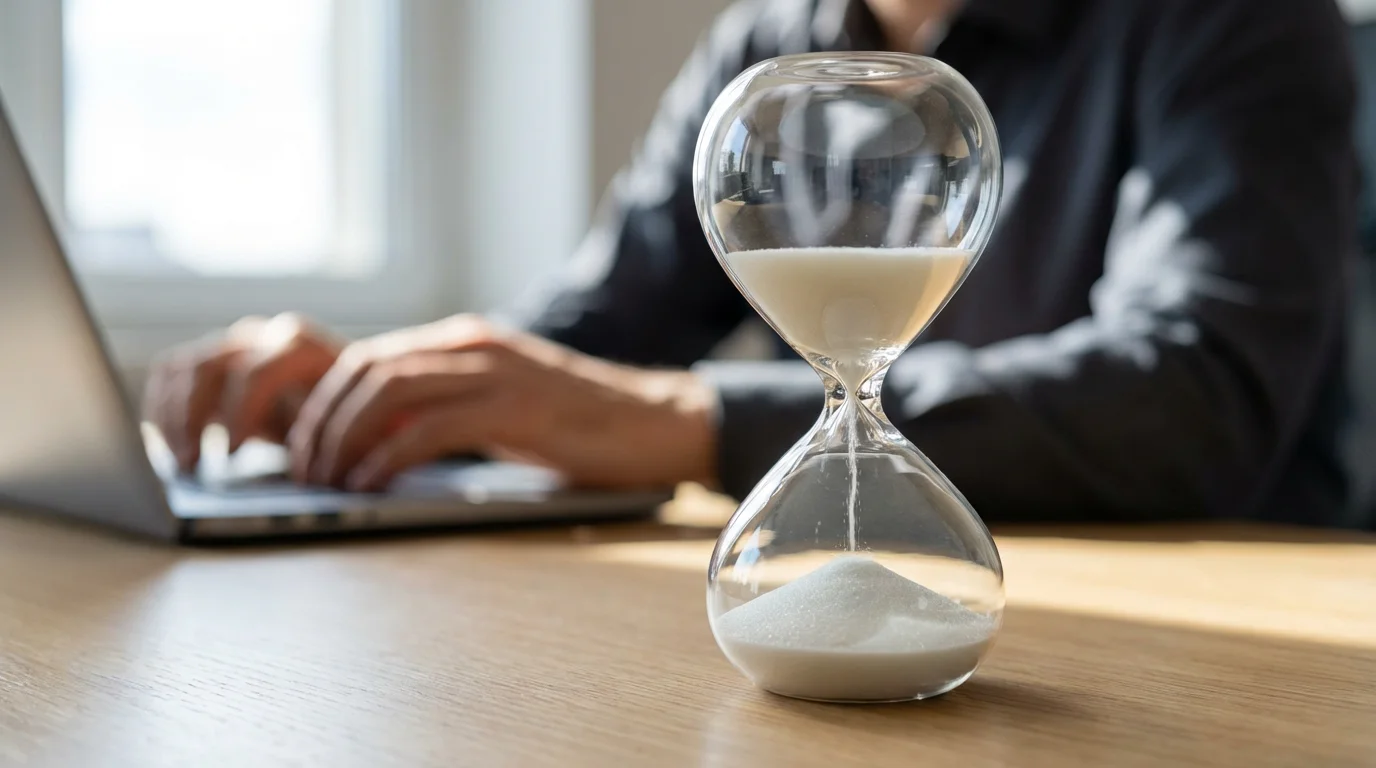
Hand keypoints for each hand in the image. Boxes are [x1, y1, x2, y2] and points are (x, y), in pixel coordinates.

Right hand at [143, 313, 343, 470]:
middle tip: (190, 465)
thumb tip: (287, 467)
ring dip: (172, 418)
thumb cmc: (339, 418)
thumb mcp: (333, 428)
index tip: (231, 454)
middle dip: (194, 419)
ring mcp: (233, 343)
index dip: (239, 414)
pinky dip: (162, 408)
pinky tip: (166, 444)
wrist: (341, 398)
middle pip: (210, 366)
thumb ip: (308, 439)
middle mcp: (262, 336)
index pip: (256, 373)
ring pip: (183, 369)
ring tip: (179, 463)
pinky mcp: (211, 358)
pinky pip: (171, 373)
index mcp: (300, 347)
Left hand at [287, 315, 718, 491]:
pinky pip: (430, 428)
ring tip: (328, 481)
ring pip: (388, 392)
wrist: (655, 422)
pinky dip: (389, 457)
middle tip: (302, 470)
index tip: (303, 449)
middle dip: (320, 422)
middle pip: (365, 370)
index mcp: (465, 341)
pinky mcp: (516, 409)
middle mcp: (472, 345)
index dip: (323, 404)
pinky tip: (371, 485)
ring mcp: (495, 372)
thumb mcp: (502, 406)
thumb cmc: (580, 424)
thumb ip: (448, 408)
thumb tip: (379, 442)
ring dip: (344, 439)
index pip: (368, 359)